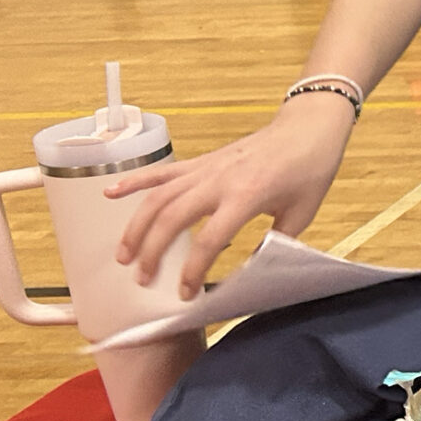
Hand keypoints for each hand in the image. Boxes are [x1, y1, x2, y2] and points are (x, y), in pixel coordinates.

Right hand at [107, 95, 355, 298]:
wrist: (309, 127)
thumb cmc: (310, 169)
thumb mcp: (302, 214)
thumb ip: (276, 243)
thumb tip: (253, 270)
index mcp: (247, 197)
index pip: (209, 241)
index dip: (193, 271)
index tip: (185, 293)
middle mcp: (219, 181)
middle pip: (171, 219)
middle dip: (152, 252)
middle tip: (142, 279)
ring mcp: (206, 168)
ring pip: (158, 197)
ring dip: (136, 226)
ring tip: (122, 255)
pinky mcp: (202, 160)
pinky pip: (162, 171)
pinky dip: (134, 181)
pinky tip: (110, 193)